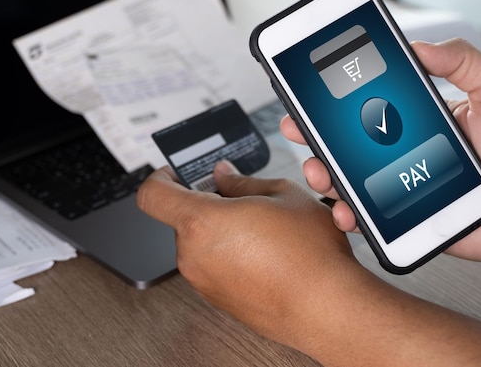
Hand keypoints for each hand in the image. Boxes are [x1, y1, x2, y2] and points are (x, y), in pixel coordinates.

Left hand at [137, 160, 480, 365]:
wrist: (328, 308)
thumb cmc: (309, 255)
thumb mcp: (280, 195)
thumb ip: (241, 182)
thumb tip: (223, 177)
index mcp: (201, 222)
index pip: (152, 194)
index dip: (161, 177)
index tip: (175, 173)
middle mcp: (194, 255)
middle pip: (181, 218)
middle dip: (205, 204)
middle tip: (237, 197)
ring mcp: (204, 281)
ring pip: (199, 243)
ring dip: (220, 231)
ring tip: (260, 228)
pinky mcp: (218, 299)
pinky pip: (213, 266)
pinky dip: (228, 255)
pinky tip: (263, 252)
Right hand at [280, 38, 480, 261]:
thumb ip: (462, 62)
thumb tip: (418, 46)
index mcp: (414, 124)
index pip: (364, 109)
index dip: (333, 103)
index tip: (309, 94)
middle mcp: (399, 155)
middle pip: (344, 145)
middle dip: (312, 136)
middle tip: (297, 127)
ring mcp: (396, 189)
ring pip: (346, 182)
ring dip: (322, 175)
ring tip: (319, 171)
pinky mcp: (402, 221)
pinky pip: (366, 220)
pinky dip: (348, 217)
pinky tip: (346, 210)